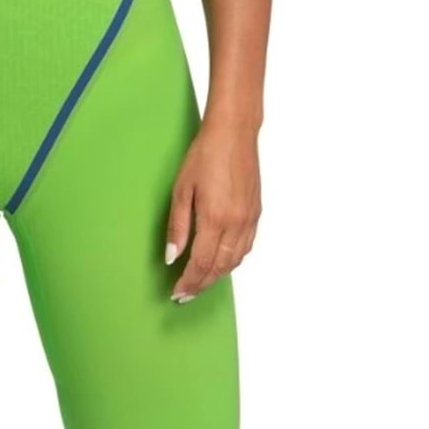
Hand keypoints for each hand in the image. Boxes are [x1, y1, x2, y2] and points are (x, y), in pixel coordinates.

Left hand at [164, 118, 261, 301]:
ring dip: (218, 276)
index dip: (189, 282)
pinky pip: (246, 247)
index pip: (201, 264)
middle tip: (186, 294)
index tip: (177, 293)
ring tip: (201, 282)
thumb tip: (172, 257)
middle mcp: (236, 224)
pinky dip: (233, 261)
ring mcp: (249, 219)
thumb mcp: (182, 189)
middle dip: (202, 284)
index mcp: (215, 219)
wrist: (234, 134)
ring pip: (235, 261)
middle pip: (219, 268)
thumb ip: (178, 226)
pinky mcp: (256, 213)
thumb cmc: (204, 155)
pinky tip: (221, 261)